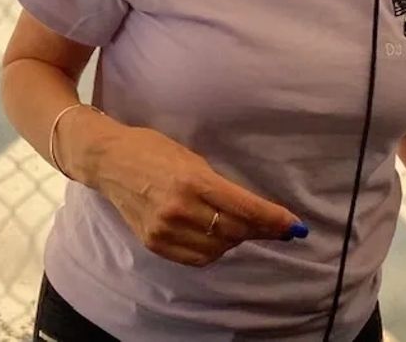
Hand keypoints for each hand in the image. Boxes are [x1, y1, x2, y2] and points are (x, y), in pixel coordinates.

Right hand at [96, 125, 304, 266]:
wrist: (110, 161)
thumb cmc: (155, 149)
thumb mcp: (193, 159)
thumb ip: (221, 187)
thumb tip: (253, 211)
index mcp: (193, 180)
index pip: (244, 208)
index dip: (273, 219)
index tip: (295, 226)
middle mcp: (179, 208)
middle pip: (234, 231)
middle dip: (260, 230)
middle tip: (277, 226)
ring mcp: (164, 229)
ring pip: (217, 249)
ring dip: (236, 240)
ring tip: (241, 226)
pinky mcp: (154, 243)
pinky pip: (196, 257)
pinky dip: (213, 250)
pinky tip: (218, 237)